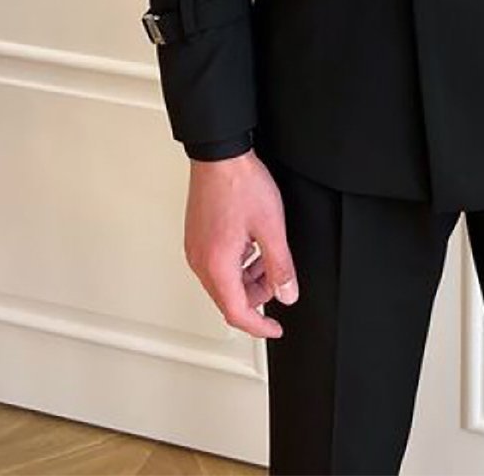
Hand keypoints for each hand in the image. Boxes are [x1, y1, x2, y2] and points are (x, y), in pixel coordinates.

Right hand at [184, 149, 298, 338]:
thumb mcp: (271, 228)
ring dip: (248, 277)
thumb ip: (281, 266)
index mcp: (217, 265)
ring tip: (268, 256)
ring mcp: (195, 248)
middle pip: (229, 298)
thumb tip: (287, 293)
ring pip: (223, 281)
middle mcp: (200, 261)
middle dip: (257, 296)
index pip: (237, 313)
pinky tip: (252, 243)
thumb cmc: (240, 184)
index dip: (260, 326)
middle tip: (278, 279)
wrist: (220, 155)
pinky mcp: (197, 236)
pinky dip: (237, 262)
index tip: (275, 328)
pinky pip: (217, 263)